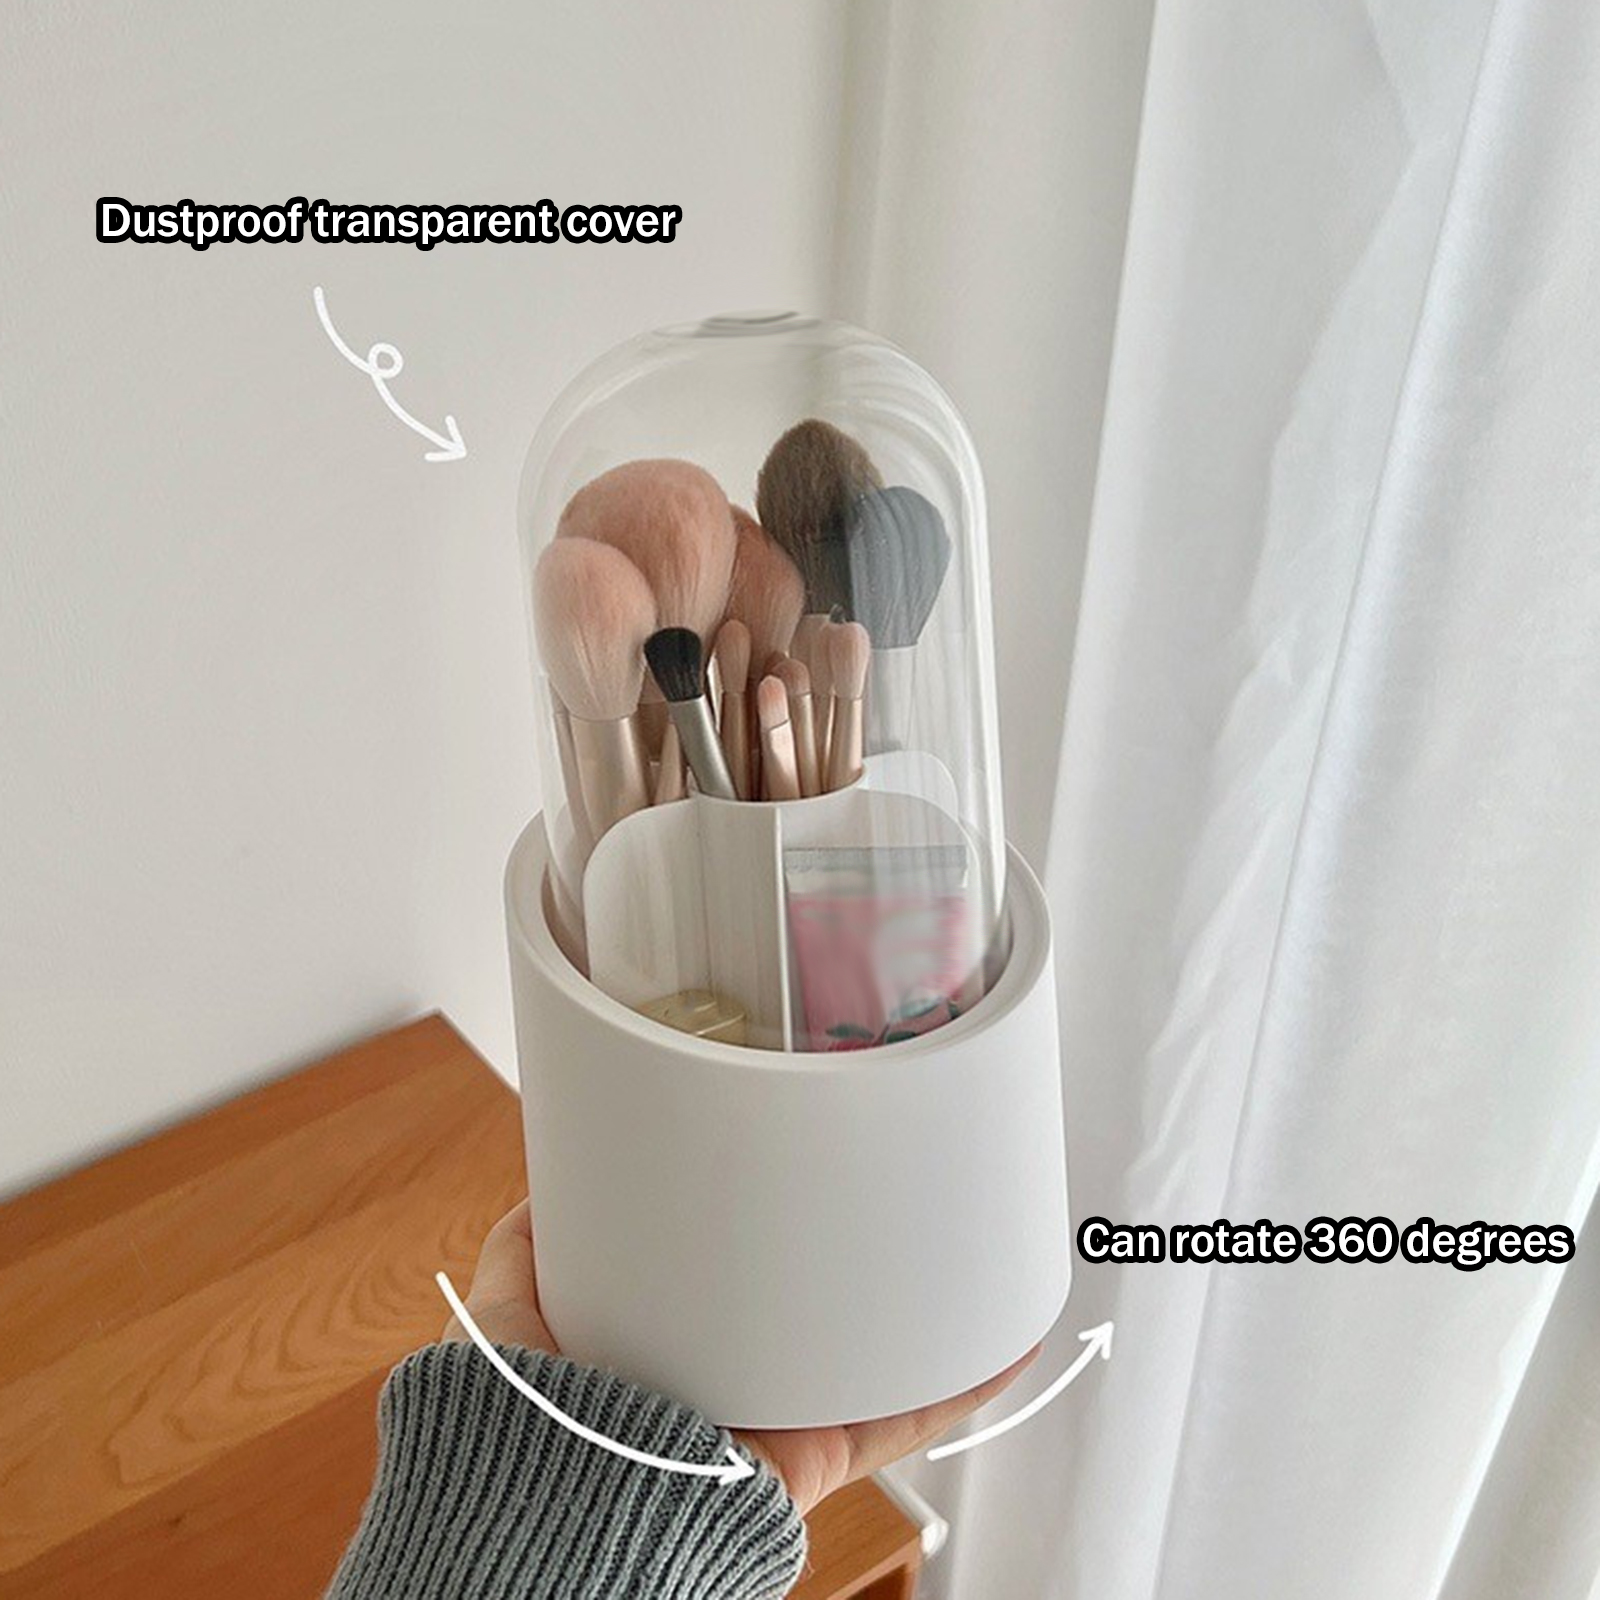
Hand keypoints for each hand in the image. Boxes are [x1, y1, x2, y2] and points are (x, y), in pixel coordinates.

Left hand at [443, 1202, 1037, 1514]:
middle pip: (805, 1308)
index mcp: (658, 1339)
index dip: (757, 1227)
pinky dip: (961, 1385)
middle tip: (889, 1183)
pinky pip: (903, 1418)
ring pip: (867, 1357)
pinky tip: (1005, 1338)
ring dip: (920, 1312)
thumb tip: (548, 1181)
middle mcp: (723, 1376)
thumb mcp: (501, 1316)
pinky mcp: (815, 1453)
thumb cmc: (516, 1432)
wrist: (552, 1520)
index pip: (721, 1274)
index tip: (791, 1166)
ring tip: (967, 1243)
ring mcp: (775, 1415)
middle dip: (849, 1258)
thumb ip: (523, 1250)